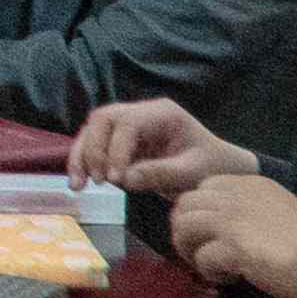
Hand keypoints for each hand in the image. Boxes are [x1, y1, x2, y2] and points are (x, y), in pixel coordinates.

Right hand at [72, 98, 255, 197]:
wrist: (217, 169)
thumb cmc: (212, 167)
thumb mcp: (193, 173)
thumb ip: (161, 174)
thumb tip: (124, 179)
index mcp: (163, 114)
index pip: (128, 123)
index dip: (116, 149)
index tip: (116, 180)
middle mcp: (142, 113)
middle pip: (103, 119)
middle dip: (93, 149)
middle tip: (97, 181)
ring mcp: (129, 125)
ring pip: (92, 129)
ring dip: (81, 156)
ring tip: (78, 184)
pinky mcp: (121, 141)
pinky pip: (94, 145)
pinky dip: (84, 162)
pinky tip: (80, 182)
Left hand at [166, 172, 296, 297]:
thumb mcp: (279, 211)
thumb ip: (251, 210)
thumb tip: (227, 229)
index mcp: (250, 184)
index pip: (203, 188)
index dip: (198, 212)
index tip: (208, 233)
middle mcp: (236, 195)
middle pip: (185, 205)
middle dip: (186, 230)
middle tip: (199, 253)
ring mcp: (232, 218)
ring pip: (184, 227)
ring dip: (190, 250)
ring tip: (210, 267)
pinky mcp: (232, 246)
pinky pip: (201, 257)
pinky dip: (209, 272)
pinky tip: (228, 279)